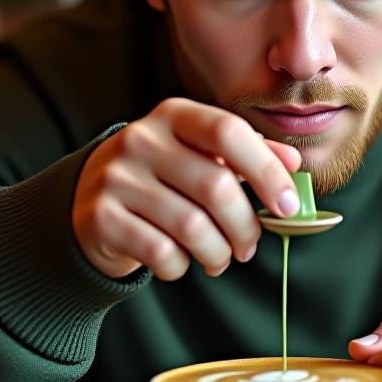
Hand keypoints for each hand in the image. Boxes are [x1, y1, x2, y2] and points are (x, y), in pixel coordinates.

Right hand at [72, 97, 301, 279]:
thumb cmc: (162, 177)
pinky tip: (181, 262)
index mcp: (173, 115)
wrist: (88, 199)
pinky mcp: (100, 217)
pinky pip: (161, 253)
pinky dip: (181, 266)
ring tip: (219, 258)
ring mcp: (116, 177)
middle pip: (216, 186)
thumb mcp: (199, 154)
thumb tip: (293, 165)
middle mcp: (141, 139)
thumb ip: (248, 154)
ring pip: (192, 227)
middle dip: (245, 226)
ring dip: (218, 253)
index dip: (266, 170)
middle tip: (249, 246)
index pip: (228, 132)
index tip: (288, 205)